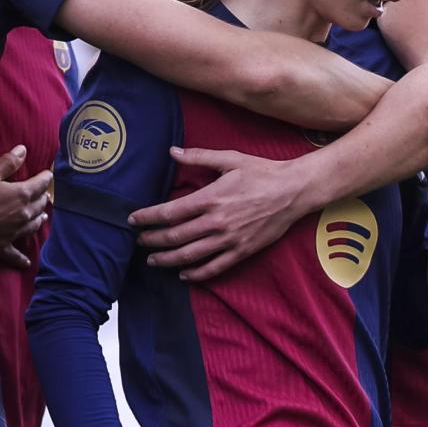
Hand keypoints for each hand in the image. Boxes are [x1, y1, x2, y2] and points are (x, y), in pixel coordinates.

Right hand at [0, 146, 50, 268]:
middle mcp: (24, 215)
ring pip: (33, 226)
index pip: (40, 184)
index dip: (45, 178)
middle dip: (42, 197)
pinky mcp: (3, 248)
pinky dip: (22, 259)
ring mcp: (15, 233)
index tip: (48, 175)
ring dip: (38, 220)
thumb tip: (23, 150)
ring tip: (42, 216)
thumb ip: (8, 163)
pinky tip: (27, 262)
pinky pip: (16, 255)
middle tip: (43, 194)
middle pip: (39, 204)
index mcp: (22, 195)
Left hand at [127, 149, 304, 281]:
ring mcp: (230, 240)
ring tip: (153, 260)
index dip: (148, 218)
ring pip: (190, 256)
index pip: (169, 212)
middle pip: (175, 237)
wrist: (294, 191)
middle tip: (138, 241)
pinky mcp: (242, 251)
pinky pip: (215, 268)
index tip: (133, 219)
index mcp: (211, 198)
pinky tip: (184, 274)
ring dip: (168, 260)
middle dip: (152, 240)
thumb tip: (172, 151)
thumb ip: (198, 157)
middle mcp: (217, 222)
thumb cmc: (261, 172)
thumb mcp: (229, 159)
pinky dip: (197, 274)